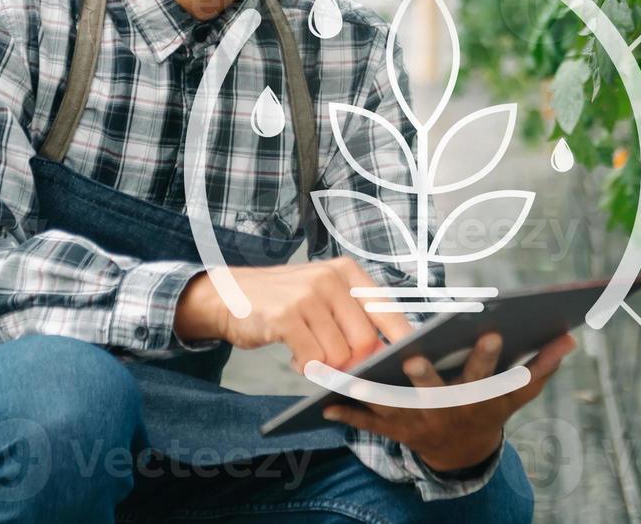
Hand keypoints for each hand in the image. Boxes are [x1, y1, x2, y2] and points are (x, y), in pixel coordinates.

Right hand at [173, 257, 413, 372]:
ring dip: (327, 367)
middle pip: (366, 340)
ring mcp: (308, 296)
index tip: (410, 361)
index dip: (401, 340)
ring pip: (340, 355)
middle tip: (340, 367)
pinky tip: (297, 359)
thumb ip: (355, 319)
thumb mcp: (324, 297)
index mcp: (347, 272)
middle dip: (357, 363)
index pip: (387, 309)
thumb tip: (387, 355)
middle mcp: (330, 279)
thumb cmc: (285, 301)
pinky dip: (307, 368)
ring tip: (310, 355)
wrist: (230, 295)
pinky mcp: (286, 317)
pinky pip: (313, 360)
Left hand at [321, 331, 576, 472]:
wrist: (462, 453)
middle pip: (440, 394)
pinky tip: (324, 404)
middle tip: (416, 356)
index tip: (490, 332)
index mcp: (481, 398)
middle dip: (428, 377)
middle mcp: (450, 412)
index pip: (489, 377)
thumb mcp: (518, 392)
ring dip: (375, 394)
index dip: (489, 358)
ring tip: (354, 376)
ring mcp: (421, 423)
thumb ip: (543, 365)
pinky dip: (347, 417)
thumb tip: (570, 338)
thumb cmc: (490, 407)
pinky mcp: (395, 432)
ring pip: (397, 408)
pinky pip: (368, 426)